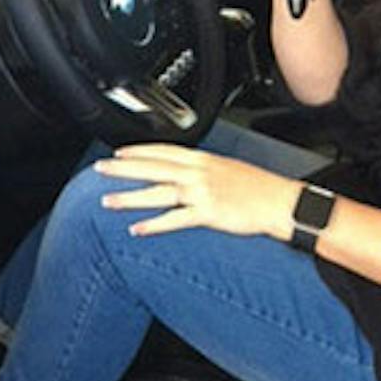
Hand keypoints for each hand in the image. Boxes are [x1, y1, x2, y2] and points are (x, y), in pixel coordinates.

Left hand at [94, 144, 299, 238]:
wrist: (280, 202)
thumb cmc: (260, 188)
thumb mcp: (230, 169)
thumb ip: (206, 171)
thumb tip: (188, 174)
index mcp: (204, 160)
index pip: (164, 151)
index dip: (139, 151)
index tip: (120, 152)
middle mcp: (199, 173)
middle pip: (154, 167)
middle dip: (124, 168)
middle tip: (100, 168)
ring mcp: (202, 193)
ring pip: (158, 192)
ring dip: (130, 197)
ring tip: (108, 201)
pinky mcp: (208, 213)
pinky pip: (175, 219)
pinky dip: (155, 225)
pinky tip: (138, 229)